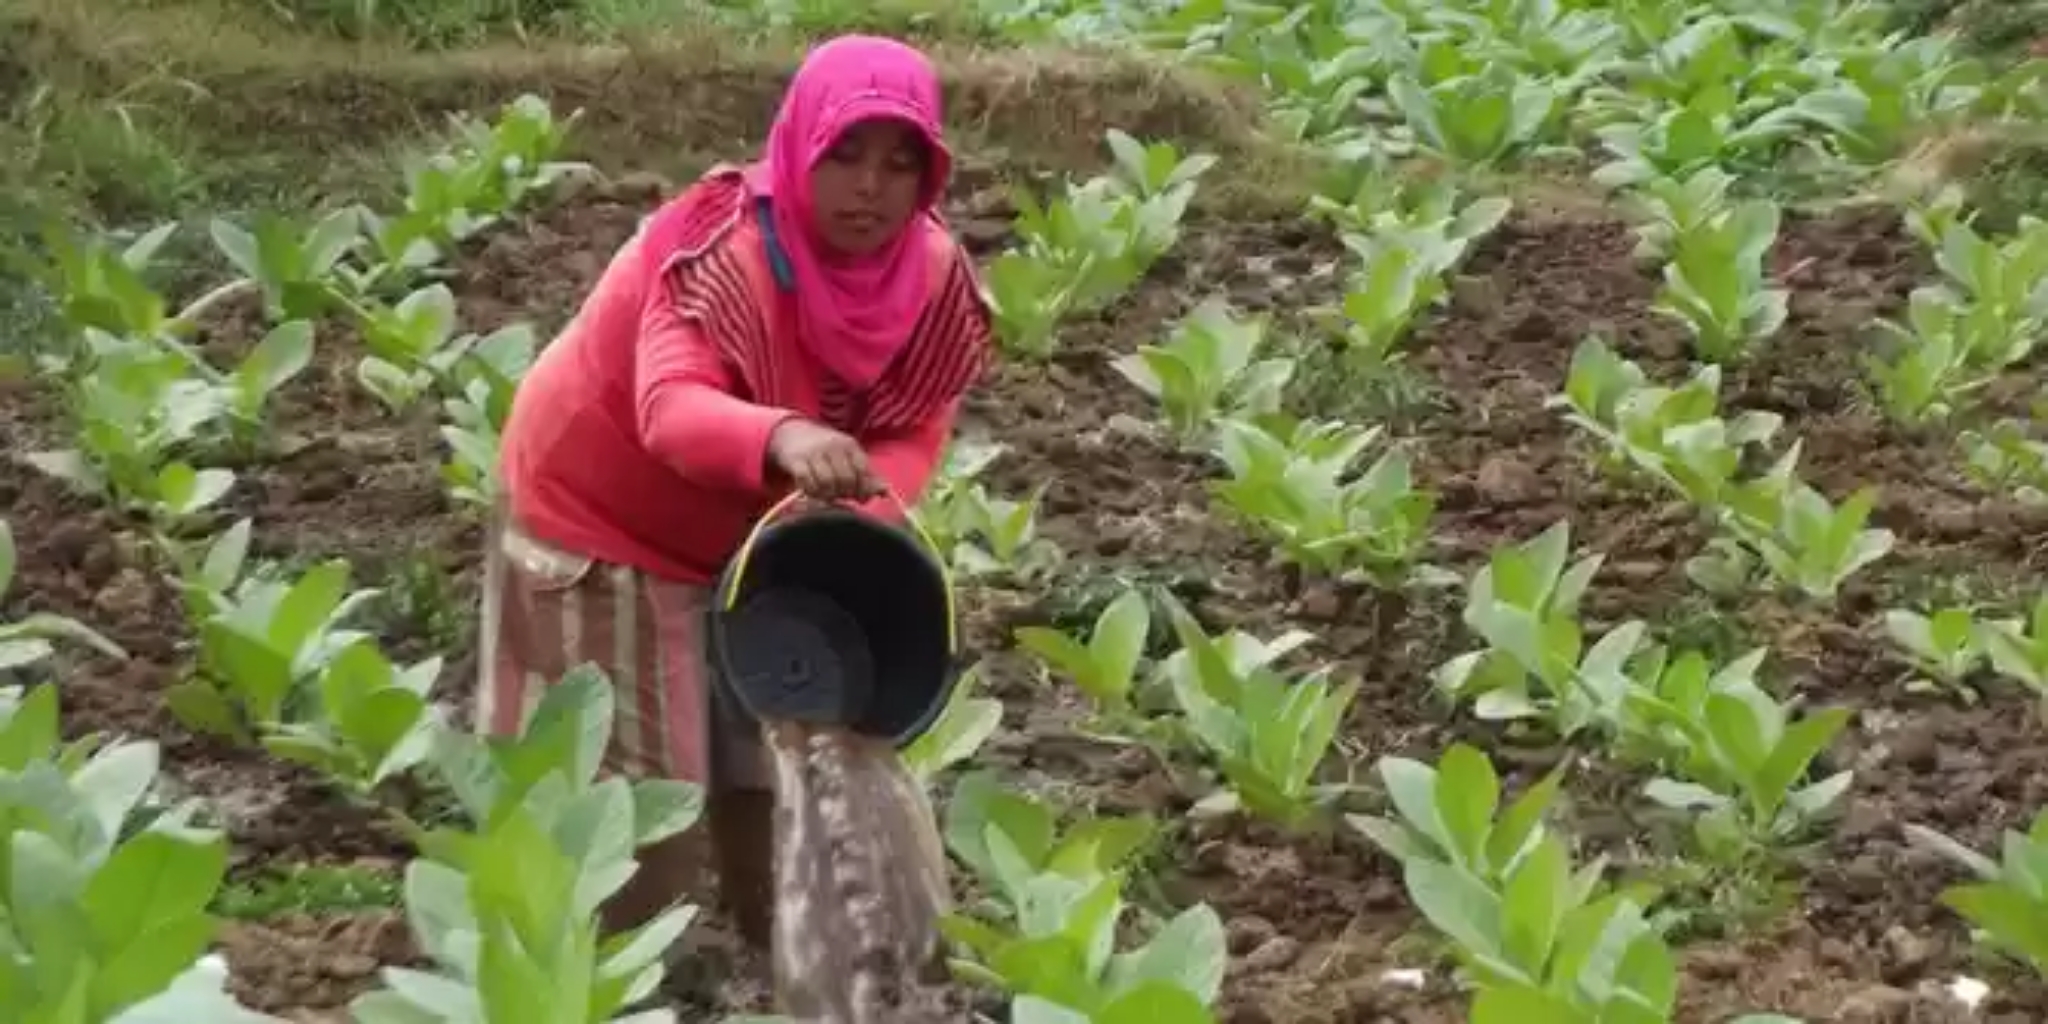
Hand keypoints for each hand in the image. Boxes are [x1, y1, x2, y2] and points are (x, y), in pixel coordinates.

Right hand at [766, 418, 882, 501]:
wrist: (793, 432)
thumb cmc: (827, 449)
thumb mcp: (848, 455)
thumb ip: (867, 474)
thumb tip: (885, 492)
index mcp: (849, 445)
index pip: (862, 471)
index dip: (863, 489)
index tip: (861, 499)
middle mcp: (832, 446)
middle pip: (845, 480)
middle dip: (846, 494)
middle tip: (841, 497)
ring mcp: (813, 452)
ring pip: (827, 483)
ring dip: (828, 495)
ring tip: (828, 495)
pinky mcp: (795, 460)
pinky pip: (807, 482)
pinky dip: (811, 492)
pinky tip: (813, 491)